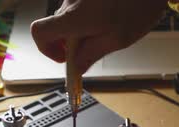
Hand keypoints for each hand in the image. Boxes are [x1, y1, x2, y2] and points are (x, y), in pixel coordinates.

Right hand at [31, 0, 168, 73]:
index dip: (47, 49)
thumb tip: (76, 67)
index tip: (64, 58)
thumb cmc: (139, 6)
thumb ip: (91, 54)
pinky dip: (89, 17)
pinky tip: (111, 18)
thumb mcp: (117, 39)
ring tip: (109, 31)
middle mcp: (70, 1)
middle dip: (71, 43)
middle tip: (93, 50)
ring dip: (82, 29)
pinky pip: (80, 7)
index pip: (40, 32)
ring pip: (70, 17)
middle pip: (56, 27)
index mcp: (74, 17)